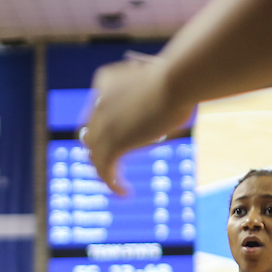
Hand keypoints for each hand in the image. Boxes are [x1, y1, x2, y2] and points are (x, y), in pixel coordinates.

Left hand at [82, 57, 194, 194]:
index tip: (119, 138)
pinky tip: (125, 192)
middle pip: (91, 134)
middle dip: (101, 150)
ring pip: (94, 154)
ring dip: (104, 170)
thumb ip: (151, 96)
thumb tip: (166, 109)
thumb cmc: (180, 79)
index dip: (104, 128)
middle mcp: (98, 102)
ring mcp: (103, 124)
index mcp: (105, 81)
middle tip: (113, 164)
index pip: (96, 110)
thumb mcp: (159, 83)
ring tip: (116, 183)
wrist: (176, 82)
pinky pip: (105, 170)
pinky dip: (112, 183)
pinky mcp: (113, 143)